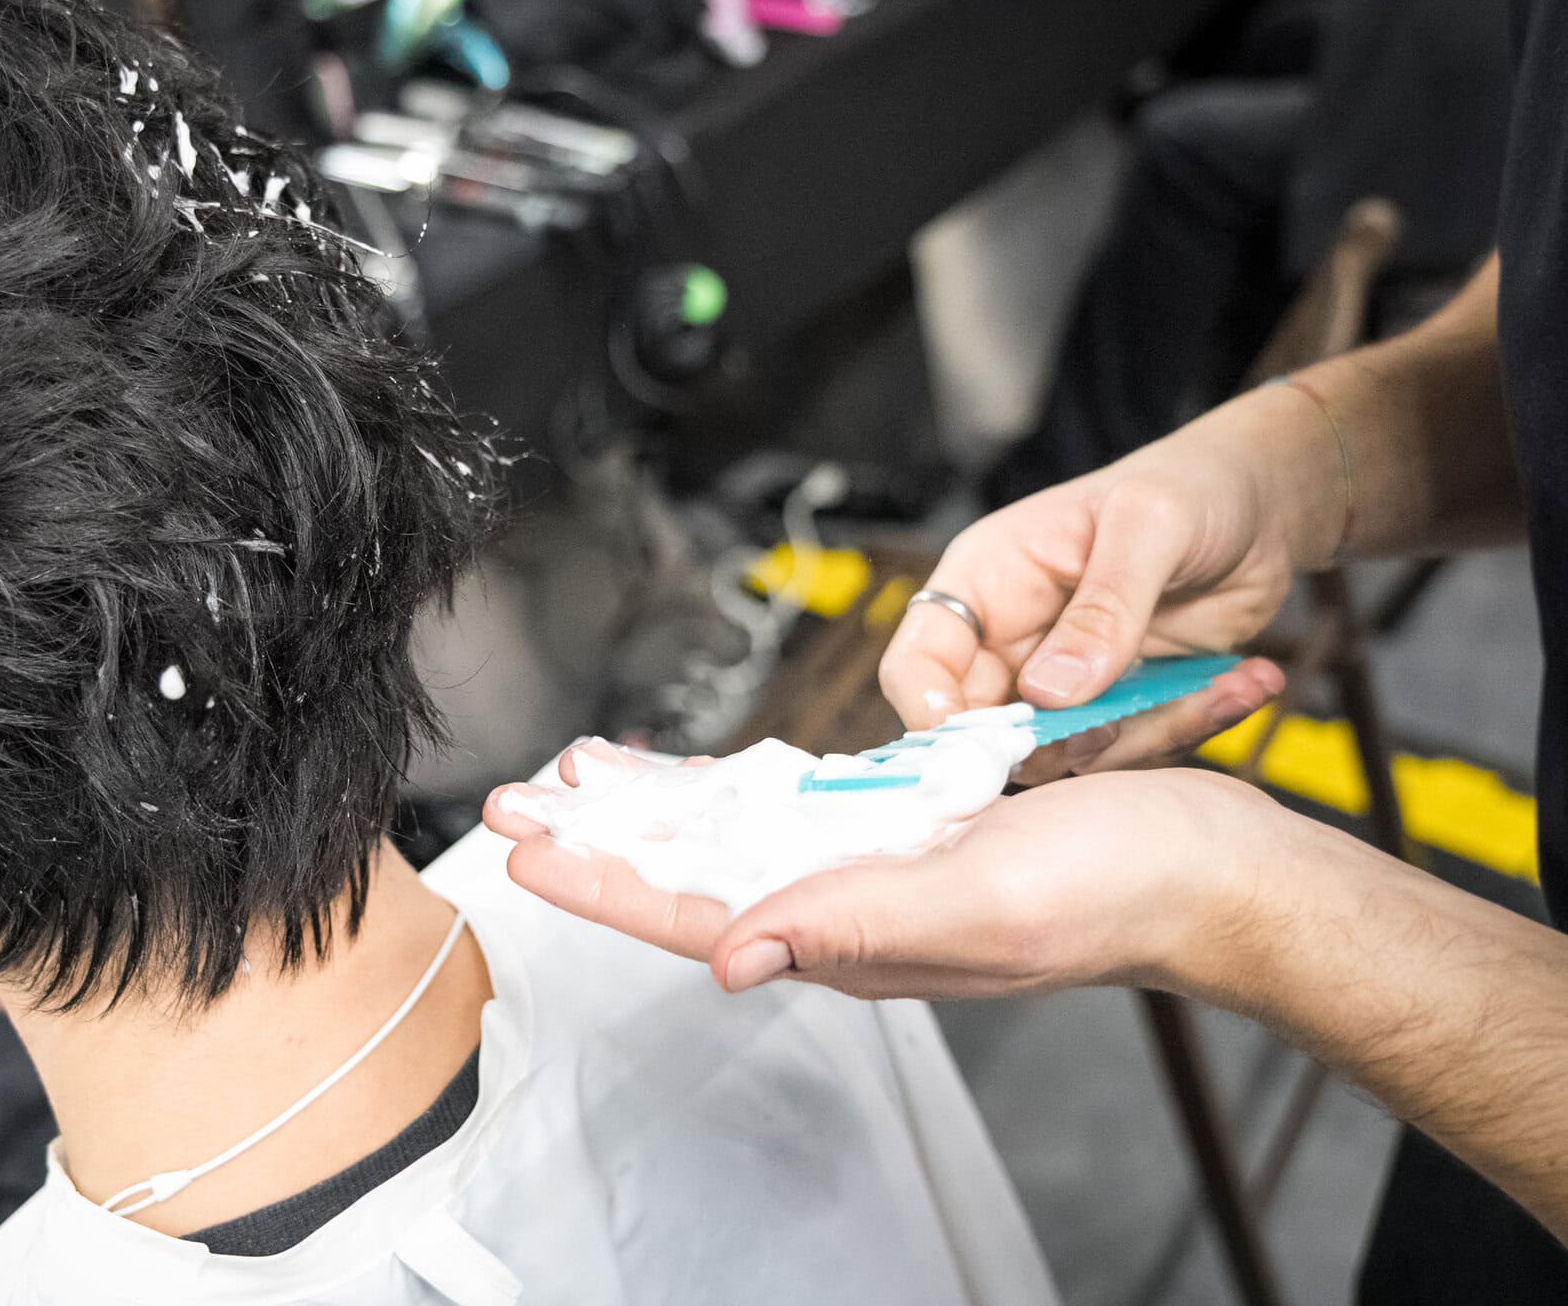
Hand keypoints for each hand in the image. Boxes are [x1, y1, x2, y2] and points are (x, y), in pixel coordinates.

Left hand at [485, 744, 1285, 1001]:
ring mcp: (879, 870)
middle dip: (601, 838)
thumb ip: (854, 924)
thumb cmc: (1115, 891)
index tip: (521, 851)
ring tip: (583, 773)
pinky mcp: (914, 831)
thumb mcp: (979, 903)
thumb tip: (733, 959)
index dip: (600, 882)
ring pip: (736, 840)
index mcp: (853, 935)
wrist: (1212, 871)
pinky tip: (706, 770)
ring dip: (655, 807)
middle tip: (516, 800)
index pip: (692, 914)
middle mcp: (850, 909)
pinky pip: (799, 811)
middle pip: (694, 875)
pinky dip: (739, 786)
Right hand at [881, 408, 1323, 772]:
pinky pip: (1131, 748)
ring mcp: (1066, 678)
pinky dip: (1191, 727)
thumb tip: (1050, 692)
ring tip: (1219, 686)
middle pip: (984, 729)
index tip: (987, 747)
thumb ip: (1104, 607)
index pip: (919, 661)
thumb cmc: (1192, 485)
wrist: (1266, 505)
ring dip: (1142, 736)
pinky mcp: (1120, 705)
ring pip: (1062, 753)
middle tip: (1124, 724)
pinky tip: (1246, 682)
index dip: (933, 712)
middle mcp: (1013, 638)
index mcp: (987, 579)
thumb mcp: (1149, 525)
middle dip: (1052, 743)